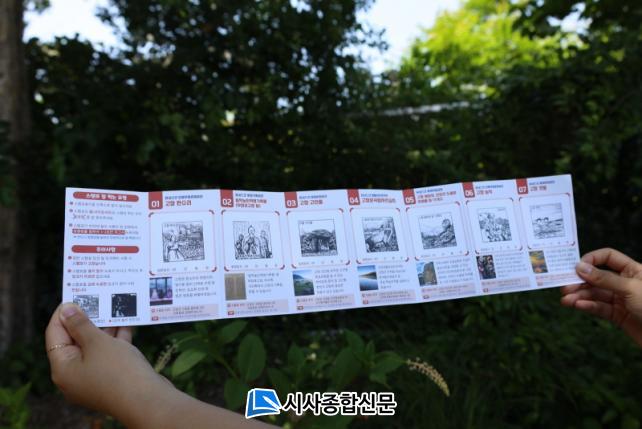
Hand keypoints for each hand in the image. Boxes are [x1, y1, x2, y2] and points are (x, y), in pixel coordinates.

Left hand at [45, 303, 176, 426]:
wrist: (148, 400)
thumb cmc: (118, 371)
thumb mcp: (97, 343)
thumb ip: (81, 325)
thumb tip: (67, 310)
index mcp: (63, 368)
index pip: (55, 334)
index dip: (63, 313)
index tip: (75, 295)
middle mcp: (75, 375)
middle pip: (75, 340)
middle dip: (87, 318)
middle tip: (96, 297)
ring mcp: (94, 378)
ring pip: (95, 347)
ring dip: (105, 327)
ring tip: (113, 305)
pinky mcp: (113, 378)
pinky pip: (110, 354)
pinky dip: (117, 339)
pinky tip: (127, 321)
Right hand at [561, 248, 641, 346]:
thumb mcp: (630, 288)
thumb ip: (604, 278)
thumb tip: (580, 267)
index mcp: (633, 270)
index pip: (607, 257)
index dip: (591, 259)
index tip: (576, 267)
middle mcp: (625, 283)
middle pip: (597, 277)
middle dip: (580, 282)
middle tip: (564, 286)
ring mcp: (621, 299)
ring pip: (596, 294)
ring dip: (580, 296)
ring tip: (566, 300)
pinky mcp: (618, 316)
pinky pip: (599, 309)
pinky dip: (588, 307)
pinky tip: (578, 306)